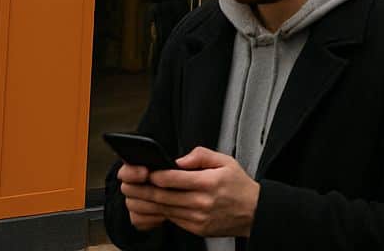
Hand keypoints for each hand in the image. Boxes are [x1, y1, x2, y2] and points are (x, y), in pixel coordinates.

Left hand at [118, 147, 259, 237]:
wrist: (254, 211)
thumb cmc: (239, 186)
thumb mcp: (226, 161)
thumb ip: (201, 156)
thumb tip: (179, 160)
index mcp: (209, 182)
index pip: (173, 179)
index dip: (155, 175)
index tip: (145, 172)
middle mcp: (202, 202)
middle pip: (163, 196)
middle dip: (142, 190)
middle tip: (129, 184)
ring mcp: (198, 218)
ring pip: (164, 210)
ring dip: (146, 203)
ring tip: (134, 195)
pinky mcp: (195, 228)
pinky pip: (172, 219)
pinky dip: (159, 212)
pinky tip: (153, 206)